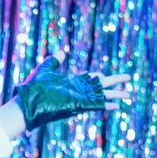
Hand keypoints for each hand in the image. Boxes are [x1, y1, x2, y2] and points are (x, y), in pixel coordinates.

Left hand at [14, 57, 130, 129]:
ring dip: (116, 94)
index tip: (103, 76)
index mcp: (72, 83)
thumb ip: (55, 61)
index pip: (89, 79)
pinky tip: (117, 105)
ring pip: (102, 95)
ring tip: (130, 94)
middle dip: (114, 82)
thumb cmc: (33, 88)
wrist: (26, 103)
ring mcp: (80, 98)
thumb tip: (63, 52)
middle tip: (127, 79)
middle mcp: (78, 91)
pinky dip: (106, 104)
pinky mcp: (78, 105)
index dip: (97, 77)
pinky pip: (96, 105)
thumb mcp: (45, 69)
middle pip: (101, 85)